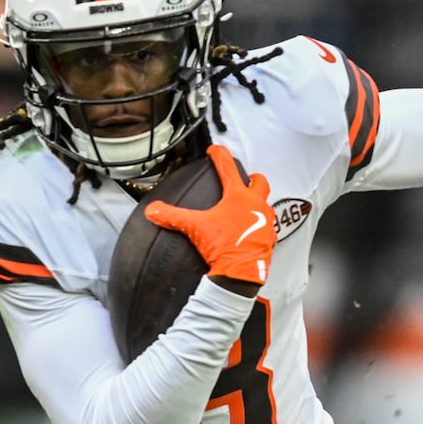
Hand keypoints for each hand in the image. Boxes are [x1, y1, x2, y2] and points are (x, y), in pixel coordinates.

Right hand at [143, 144, 274, 286]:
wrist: (240, 273)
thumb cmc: (224, 246)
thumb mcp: (195, 228)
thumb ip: (173, 217)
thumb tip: (154, 211)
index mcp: (239, 197)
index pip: (228, 168)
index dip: (220, 156)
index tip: (215, 150)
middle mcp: (256, 205)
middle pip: (259, 182)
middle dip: (251, 178)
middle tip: (244, 178)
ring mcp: (266, 222)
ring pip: (266, 204)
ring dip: (257, 202)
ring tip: (247, 205)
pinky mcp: (268, 238)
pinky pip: (267, 227)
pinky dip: (260, 225)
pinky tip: (251, 230)